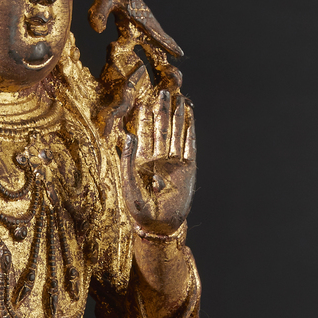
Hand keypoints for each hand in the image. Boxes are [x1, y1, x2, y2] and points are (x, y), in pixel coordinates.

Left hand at [120, 89, 195, 235]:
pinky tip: (190, 118)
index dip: (144, 118)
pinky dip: (190, 131)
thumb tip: (129, 137)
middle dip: (162, 111)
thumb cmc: (140, 210)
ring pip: (176, 134)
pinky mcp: (188, 169)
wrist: (160, 226)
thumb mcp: (127, 185)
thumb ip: (127, 161)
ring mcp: (174, 163)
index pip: (144, 134)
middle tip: (163, 92)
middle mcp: (158, 159)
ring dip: (177, 117)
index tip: (144, 101)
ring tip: (179, 100)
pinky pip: (189, 146)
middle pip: (161, 129)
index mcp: (142, 161)